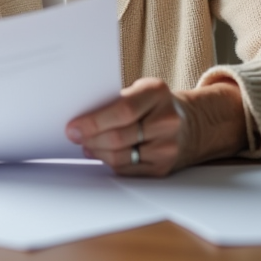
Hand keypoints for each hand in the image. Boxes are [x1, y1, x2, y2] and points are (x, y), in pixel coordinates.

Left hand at [65, 77, 186, 176]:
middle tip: (75, 137)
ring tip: (87, 146)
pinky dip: (110, 163)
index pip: (123, 110)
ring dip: (97, 152)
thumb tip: (80, 122)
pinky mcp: (163, 167)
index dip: (94, 121)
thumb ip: (113, 102)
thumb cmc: (152, 105)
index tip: (73, 127)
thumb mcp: (139, 91)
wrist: (186, 123)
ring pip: (120, 156)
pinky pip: (127, 170)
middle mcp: (167, 120)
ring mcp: (168, 146)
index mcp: (157, 93)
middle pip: (119, 137)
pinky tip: (102, 155)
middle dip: (91, 139)